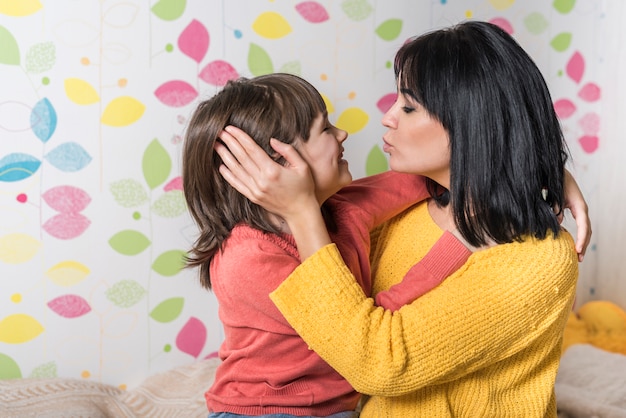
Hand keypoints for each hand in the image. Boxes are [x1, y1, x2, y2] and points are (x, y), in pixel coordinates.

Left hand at [216, 125, 331, 259]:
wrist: (300, 212)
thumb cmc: (303, 187)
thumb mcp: (302, 166)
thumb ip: (288, 151)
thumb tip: (272, 141)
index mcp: (272, 170)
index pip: (252, 149)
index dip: (240, 137)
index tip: (231, 128)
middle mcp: (261, 180)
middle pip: (241, 157)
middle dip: (230, 143)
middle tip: (219, 132)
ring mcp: (255, 190)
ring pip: (236, 170)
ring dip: (225, 156)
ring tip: (216, 146)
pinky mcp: (253, 197)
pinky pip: (237, 185)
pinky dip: (228, 175)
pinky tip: (221, 166)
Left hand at [563, 169, 591, 261]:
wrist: (558, 172)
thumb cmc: (557, 182)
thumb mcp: (556, 195)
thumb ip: (556, 208)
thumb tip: (558, 224)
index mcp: (579, 205)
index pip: (583, 225)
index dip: (581, 238)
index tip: (576, 250)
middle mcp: (581, 209)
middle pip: (587, 230)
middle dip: (583, 244)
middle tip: (578, 259)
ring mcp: (579, 210)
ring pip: (585, 229)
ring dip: (582, 242)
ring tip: (577, 256)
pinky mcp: (574, 210)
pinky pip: (580, 226)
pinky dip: (578, 236)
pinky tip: (573, 245)